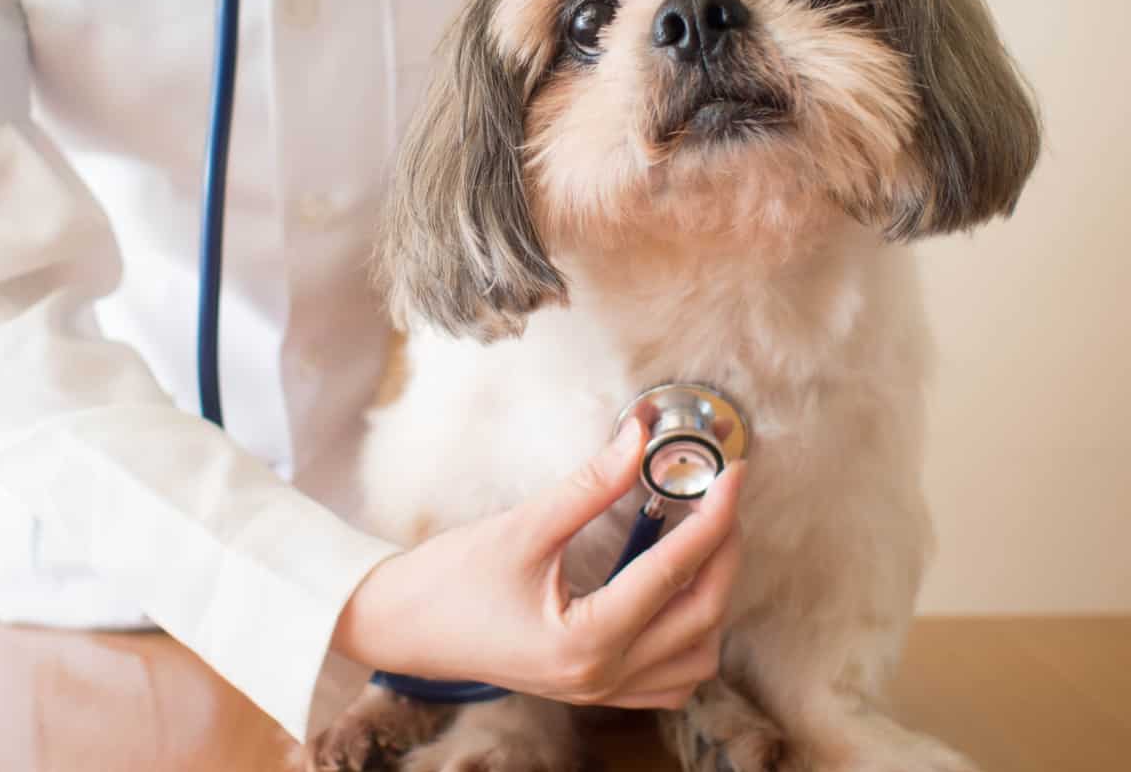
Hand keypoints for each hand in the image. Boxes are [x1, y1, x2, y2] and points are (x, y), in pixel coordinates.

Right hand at [332, 420, 744, 708]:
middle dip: (723, 552)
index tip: (731, 474)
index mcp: (585, 641)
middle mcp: (601, 677)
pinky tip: (675, 592)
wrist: (399, 627)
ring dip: (712, 599)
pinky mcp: (593, 691)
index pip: (674, 572)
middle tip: (723, 498)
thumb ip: (589, 485)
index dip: (714, 517)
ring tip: (700, 541)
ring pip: (697, 658)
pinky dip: (690, 638)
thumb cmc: (449, 580)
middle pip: (702, 617)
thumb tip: (639, 437)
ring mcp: (600, 692)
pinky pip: (670, 681)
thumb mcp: (522, 526)